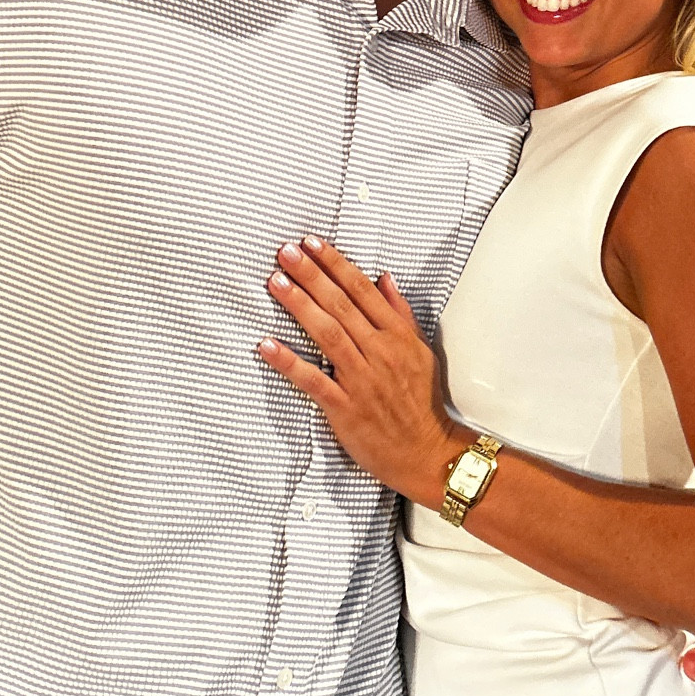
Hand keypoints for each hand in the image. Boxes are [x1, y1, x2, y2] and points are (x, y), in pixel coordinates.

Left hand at [258, 239, 460, 501]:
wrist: (427, 452)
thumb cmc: (422, 402)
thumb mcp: (421, 351)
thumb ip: (400, 313)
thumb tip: (383, 278)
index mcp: (397, 336)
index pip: (362, 290)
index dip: (335, 264)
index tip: (312, 243)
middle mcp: (379, 352)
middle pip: (340, 305)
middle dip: (311, 275)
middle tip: (285, 252)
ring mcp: (361, 379)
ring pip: (327, 334)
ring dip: (299, 306)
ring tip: (276, 282)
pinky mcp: (345, 408)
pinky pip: (313, 380)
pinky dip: (289, 362)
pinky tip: (266, 345)